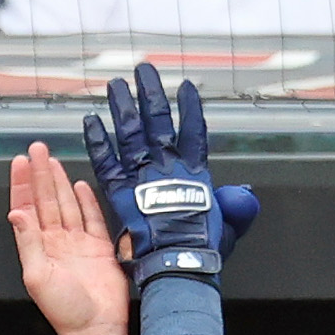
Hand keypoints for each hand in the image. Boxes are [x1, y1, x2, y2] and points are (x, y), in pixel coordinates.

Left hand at [8, 141, 137, 334]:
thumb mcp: (36, 276)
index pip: (27, 208)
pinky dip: (86, 202)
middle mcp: (56, 243)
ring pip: (67, 205)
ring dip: (59, 183)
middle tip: (37, 149)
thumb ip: (27, 243)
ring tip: (53, 161)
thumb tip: (16, 214)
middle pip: (46, 200)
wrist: (96, 329)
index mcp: (37, 248)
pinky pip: (92, 219)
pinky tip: (80, 187)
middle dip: (40, 174)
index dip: (22, 184)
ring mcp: (78, 244)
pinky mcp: (100, 249)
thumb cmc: (65, 311)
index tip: (19, 162)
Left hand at [80, 60, 259, 290]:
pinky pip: (105, 159)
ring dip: (122, 106)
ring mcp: (142, 176)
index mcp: (195, 174)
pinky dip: (97, 140)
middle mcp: (167, 168)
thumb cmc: (201, 250)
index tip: (188, 88)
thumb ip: (235, 208)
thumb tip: (245, 194)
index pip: (194, 133)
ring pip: (130, 132)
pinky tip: (90, 120)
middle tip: (144, 70)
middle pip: (157, 121)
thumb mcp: (228, 226)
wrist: (178, 264)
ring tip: (116, 84)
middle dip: (151, 94)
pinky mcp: (119, 190)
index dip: (191, 110)